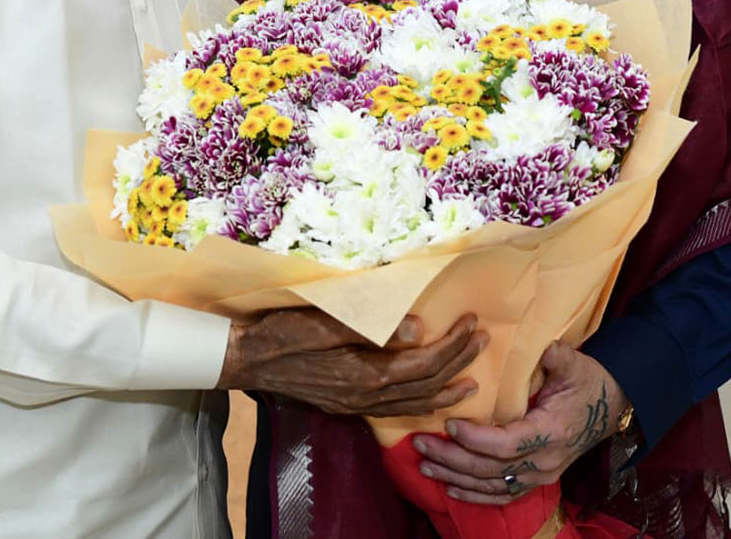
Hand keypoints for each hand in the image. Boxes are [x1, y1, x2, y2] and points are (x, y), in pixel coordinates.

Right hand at [217, 309, 485, 415]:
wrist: (248, 359)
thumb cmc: (282, 332)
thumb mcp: (322, 320)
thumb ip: (369, 326)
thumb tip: (417, 327)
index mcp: (365, 373)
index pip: (423, 363)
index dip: (452, 345)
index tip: (472, 323)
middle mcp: (366, 396)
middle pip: (425, 384)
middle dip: (458, 362)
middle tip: (482, 340)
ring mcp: (357, 405)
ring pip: (414, 404)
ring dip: (446, 391)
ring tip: (472, 381)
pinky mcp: (348, 405)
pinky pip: (396, 411)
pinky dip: (421, 405)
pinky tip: (430, 400)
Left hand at [412, 342, 627, 503]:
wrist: (608, 407)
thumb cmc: (586, 382)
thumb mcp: (575, 365)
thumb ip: (558, 357)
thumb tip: (545, 345)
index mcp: (551, 433)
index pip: (507, 444)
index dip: (476, 439)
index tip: (449, 423)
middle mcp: (544, 462)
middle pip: (491, 469)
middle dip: (452, 458)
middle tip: (420, 443)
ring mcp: (540, 476)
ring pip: (492, 486)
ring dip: (455, 478)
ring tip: (424, 466)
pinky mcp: (536, 480)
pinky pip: (503, 495)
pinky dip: (476, 495)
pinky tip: (451, 489)